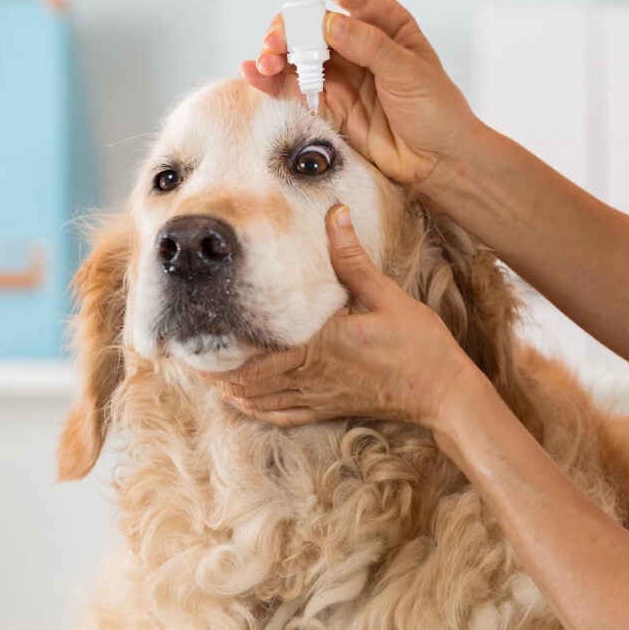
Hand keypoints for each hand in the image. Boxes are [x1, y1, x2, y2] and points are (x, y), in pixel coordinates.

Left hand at [199, 204, 479, 429]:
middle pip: (247, 383)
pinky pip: (284, 415)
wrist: (442, 391)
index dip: (219, 354)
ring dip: (230, 392)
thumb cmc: (418, 345)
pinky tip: (243, 404)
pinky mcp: (331, 408)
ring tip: (205, 378)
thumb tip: (334, 214)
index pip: (255, 358)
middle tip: (185, 358)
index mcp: (319, 347)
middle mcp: (312, 377)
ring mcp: (320, 398)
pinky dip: (257, 411)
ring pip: (260, 402)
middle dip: (214, 373)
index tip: (193, 340)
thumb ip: (352, 258)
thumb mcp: (385, 295)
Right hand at [241, 0, 484, 188]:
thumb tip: (328, 23)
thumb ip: (369, 45)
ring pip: (295, 53)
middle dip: (287, 27)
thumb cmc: (438, 110)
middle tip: (278, 45)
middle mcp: (356, 42)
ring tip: (267, 64)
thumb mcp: (409, 71)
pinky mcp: (329, 104)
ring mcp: (341, 73)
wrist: (440, 161)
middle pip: (308, 21)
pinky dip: (270, 81)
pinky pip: (293, 87)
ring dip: (275, 54)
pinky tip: (254, 74)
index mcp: (383, 21)